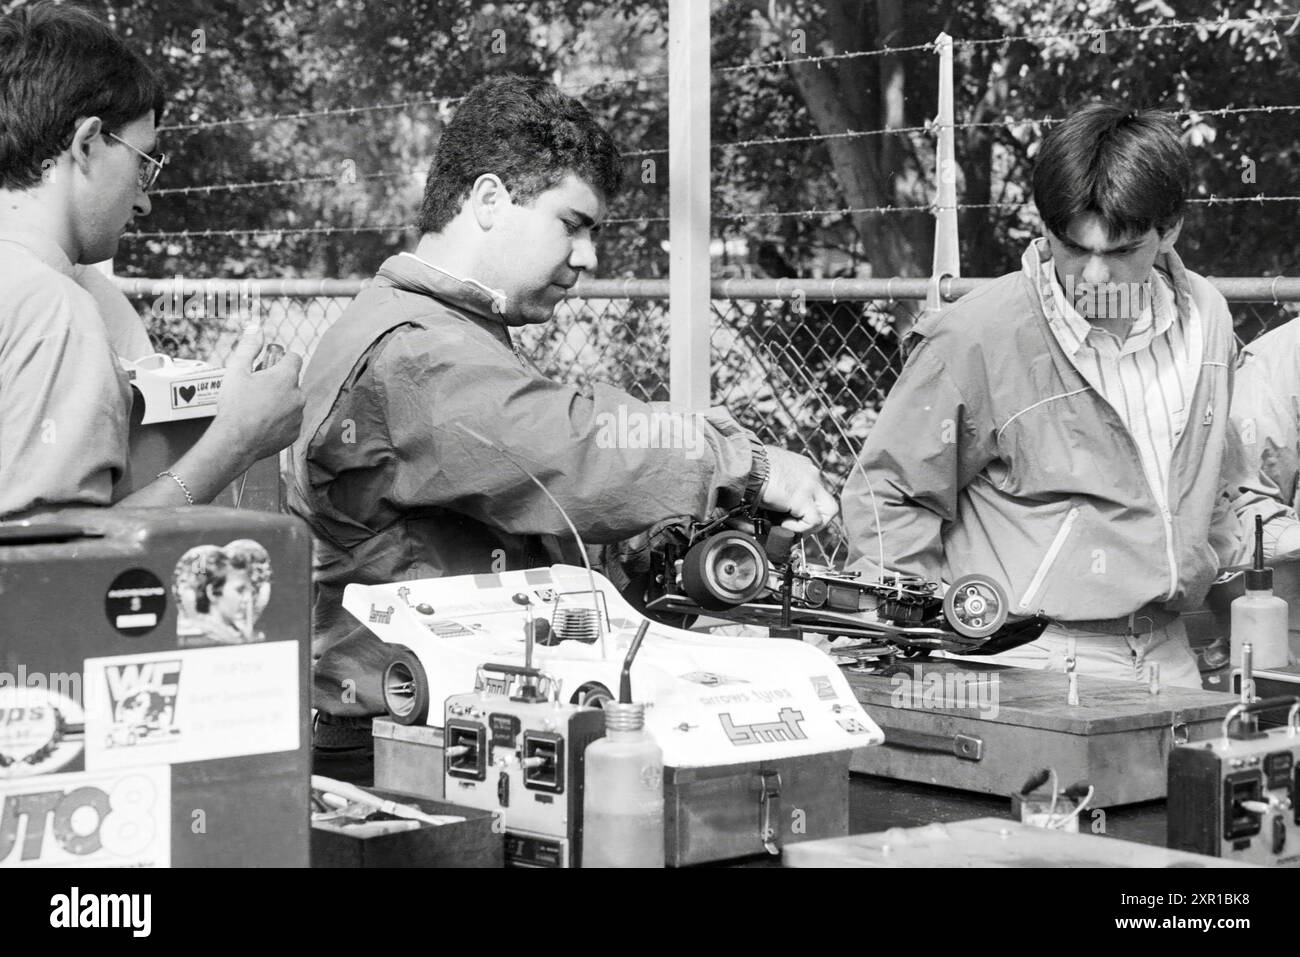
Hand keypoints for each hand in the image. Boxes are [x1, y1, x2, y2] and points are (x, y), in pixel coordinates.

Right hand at [211, 322, 304, 465]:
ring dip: (280, 402)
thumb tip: (257, 329)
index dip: (281, 358)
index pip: (294, 357)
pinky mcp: (295, 432)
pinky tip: (262, 423)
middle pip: (292, 381)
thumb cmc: (235, 406)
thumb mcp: (236, 371)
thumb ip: (249, 347)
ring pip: (292, 402)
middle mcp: (298, 395)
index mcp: (286, 377)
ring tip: (257, 409)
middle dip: (278, 383)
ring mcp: (298, 415)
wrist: (235, 441)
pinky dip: (280, 420)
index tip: (268, 365)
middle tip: (257, 390)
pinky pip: (290, 421)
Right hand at [758, 446, 837, 532]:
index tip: (792, 514)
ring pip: (829, 511)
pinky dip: (801, 528)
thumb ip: (778, 483)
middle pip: (827, 501)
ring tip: (794, 527)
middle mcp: (811, 474)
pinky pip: (813, 520)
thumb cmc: (750, 466)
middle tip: (798, 524)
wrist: (746, 464)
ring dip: (813, 524)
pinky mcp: (802, 498)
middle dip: (816, 517)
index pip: (816, 490)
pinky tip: (785, 524)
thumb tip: (774, 501)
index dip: (807, 506)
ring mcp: (810, 485)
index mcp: (803, 466)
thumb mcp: (770, 472)